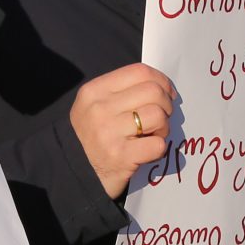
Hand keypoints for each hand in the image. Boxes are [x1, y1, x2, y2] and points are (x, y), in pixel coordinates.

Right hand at [71, 64, 178, 198]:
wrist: (78, 173)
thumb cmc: (95, 135)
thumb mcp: (97, 105)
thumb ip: (123, 91)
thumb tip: (163, 86)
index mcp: (94, 91)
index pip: (139, 72)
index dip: (161, 80)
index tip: (166, 93)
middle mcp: (99, 109)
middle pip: (153, 91)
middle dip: (165, 104)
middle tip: (159, 118)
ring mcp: (108, 132)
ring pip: (158, 115)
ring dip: (163, 127)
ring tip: (152, 135)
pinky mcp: (120, 156)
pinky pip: (158, 144)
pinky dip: (159, 148)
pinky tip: (148, 151)